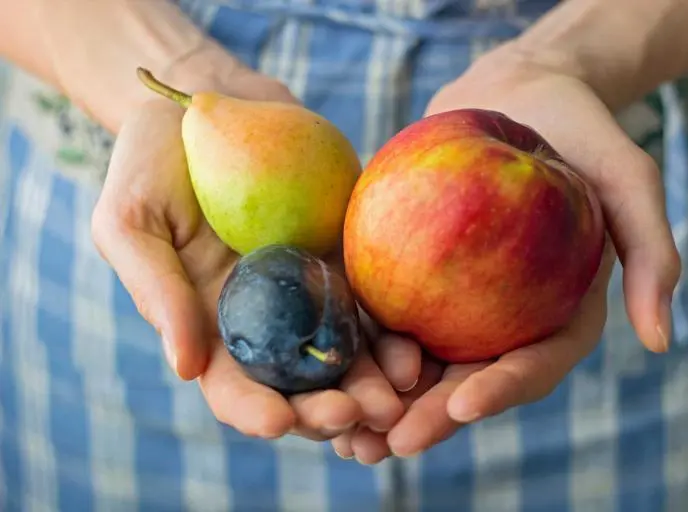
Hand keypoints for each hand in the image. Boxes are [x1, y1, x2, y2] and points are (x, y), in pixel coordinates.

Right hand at [91, 67, 417, 441]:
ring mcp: (310, 289)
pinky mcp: (346, 257)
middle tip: (354, 416)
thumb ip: (156, 291)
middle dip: (324, 408)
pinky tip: (414, 352)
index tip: (275, 422)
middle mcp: (264, 317)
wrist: (214, 103)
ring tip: (396, 399)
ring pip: (344, 352)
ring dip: (369, 384)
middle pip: (297, 382)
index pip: (230, 383)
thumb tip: (185, 368)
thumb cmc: (153, 161)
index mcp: (208, 321)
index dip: (250, 409)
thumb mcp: (130, 219)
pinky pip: (374, 302)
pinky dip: (393, 334)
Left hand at [334, 50, 680, 459]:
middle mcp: (503, 319)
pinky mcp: (410, 272)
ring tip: (346, 435)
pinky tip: (320, 364)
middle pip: (466, 379)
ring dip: (381, 401)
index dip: (501, 389)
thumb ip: (651, 252)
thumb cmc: (580, 130)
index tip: (463, 404)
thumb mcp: (628, 178)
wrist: (518, 92)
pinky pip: (379, 310)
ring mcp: (454, 300)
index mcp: (557, 314)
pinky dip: (353, 342)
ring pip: (416, 361)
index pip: (533, 364)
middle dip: (430, 417)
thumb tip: (663, 341)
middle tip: (391, 444)